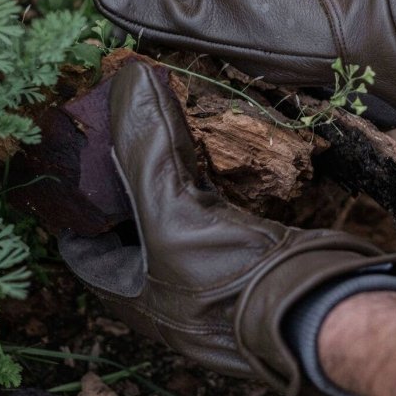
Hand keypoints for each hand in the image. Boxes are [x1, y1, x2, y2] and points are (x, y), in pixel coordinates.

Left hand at [58, 61, 395, 395]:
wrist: (320, 316)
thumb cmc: (233, 283)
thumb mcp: (173, 212)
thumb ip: (145, 149)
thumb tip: (128, 80)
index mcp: (132, 296)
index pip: (82, 248)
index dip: (75, 208)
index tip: (76, 165)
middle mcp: (165, 297)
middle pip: (129, 234)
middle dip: (125, 191)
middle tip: (121, 142)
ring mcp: (210, 286)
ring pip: (174, 227)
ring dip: (169, 189)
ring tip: (165, 142)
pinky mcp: (250, 270)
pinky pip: (217, 227)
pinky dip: (212, 194)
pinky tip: (216, 164)